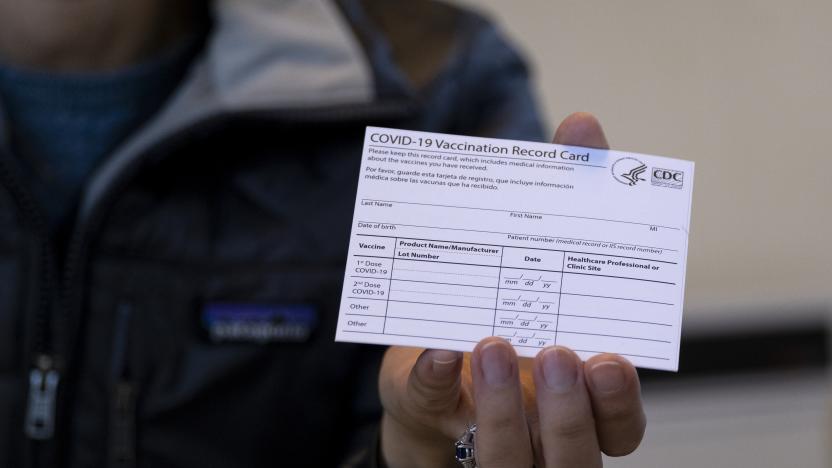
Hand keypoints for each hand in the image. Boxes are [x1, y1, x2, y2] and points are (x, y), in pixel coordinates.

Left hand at [378, 113, 645, 467]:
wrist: (431, 366)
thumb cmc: (497, 302)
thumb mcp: (529, 250)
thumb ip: (563, 192)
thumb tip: (584, 126)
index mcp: (580, 389)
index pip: (618, 408)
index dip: (620, 396)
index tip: (611, 361)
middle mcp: (546, 421)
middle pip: (584, 446)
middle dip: (576, 406)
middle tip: (560, 353)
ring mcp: (496, 427)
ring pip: (518, 454)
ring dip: (509, 402)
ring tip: (490, 342)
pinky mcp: (439, 413)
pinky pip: (437, 409)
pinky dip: (435, 378)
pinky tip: (436, 350)